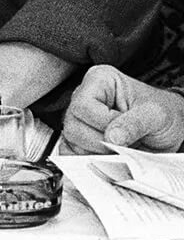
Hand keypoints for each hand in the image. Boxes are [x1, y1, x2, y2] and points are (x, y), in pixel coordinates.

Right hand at [63, 65, 183, 153]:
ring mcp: (79, 119)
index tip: (126, 131)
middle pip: (73, 126)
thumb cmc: (162, 114)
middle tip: (125, 142)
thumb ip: (135, 123)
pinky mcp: (80, 138)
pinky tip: (110, 156)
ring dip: (98, 152)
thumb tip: (111, 137)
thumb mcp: (156, 115)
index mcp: (100, 80)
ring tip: (121, 147)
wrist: (168, 130)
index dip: (103, 123)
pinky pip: (73, 152)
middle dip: (101, 141)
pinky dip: (91, 159)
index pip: (83, 105)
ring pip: (71, 141)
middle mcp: (85, 97)